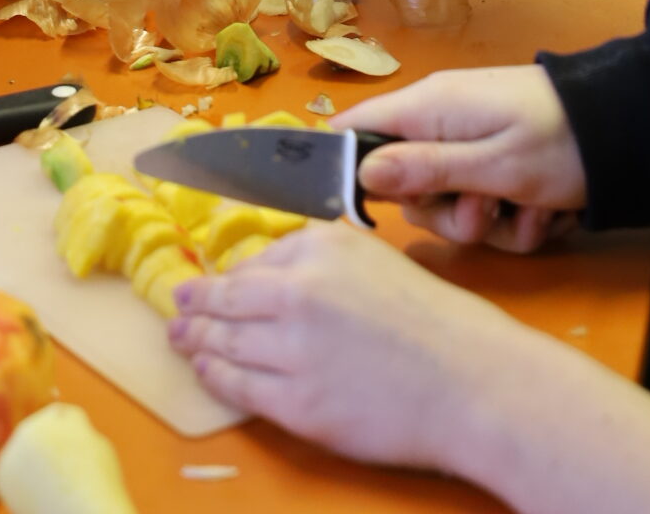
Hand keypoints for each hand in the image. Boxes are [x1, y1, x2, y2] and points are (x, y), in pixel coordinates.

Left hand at [169, 225, 530, 472]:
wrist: (470, 381)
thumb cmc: (435, 323)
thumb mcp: (375, 261)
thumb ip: (322, 261)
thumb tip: (273, 273)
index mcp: (320, 247)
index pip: (256, 260)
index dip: (228, 277)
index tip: (210, 284)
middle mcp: (299, 291)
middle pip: (227, 298)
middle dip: (196, 305)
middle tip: (179, 308)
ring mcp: (293, 349)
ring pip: (224, 342)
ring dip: (196, 340)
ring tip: (182, 339)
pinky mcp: (297, 403)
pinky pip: (239, 387)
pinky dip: (215, 377)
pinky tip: (207, 372)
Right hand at [335, 66, 586, 251]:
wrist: (631, 130)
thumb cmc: (559, 141)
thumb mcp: (493, 165)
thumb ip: (424, 170)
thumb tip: (359, 172)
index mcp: (430, 109)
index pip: (357, 128)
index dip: (348, 168)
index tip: (364, 210)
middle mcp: (444, 123)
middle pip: (410, 187)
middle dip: (450, 216)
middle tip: (486, 214)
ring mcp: (475, 143)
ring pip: (455, 205)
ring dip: (495, 223)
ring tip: (533, 210)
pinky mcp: (503, 162)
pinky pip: (492, 205)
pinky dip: (521, 217)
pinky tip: (552, 210)